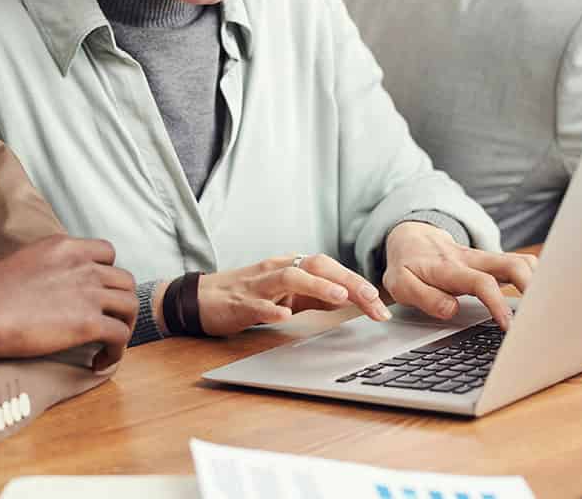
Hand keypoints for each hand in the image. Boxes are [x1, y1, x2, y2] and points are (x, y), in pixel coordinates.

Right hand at [0, 235, 136, 370]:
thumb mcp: (23, 261)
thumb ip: (45, 267)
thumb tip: (46, 288)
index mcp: (65, 246)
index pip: (107, 252)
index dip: (108, 275)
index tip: (98, 293)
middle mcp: (83, 265)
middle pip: (124, 280)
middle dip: (120, 302)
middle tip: (108, 321)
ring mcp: (88, 292)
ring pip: (129, 306)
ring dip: (124, 326)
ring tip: (108, 344)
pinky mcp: (88, 323)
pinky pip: (120, 336)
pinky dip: (117, 351)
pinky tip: (100, 362)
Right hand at [194, 253, 391, 336]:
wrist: (201, 298)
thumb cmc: (248, 295)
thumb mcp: (288, 295)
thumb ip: (317, 295)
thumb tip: (352, 299)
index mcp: (292, 267)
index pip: (331, 268)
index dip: (357, 283)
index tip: (380, 305)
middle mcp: (278, 269)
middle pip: (317, 266)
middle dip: (347, 281)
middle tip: (371, 299)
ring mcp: (258, 285)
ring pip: (290, 277)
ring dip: (317, 285)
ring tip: (339, 296)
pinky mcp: (239, 302)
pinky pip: (257, 304)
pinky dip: (272, 308)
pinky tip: (285, 316)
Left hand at [382, 223, 535, 329]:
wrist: (410, 237)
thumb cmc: (408, 265)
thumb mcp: (401, 285)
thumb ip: (425, 298)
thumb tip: (452, 310)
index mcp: (450, 268)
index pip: (481, 282)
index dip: (498, 304)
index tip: (509, 327)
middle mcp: (472, 260)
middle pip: (513, 264)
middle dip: (533, 287)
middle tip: (543, 316)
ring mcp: (485, 259)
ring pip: (521, 261)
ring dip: (540, 280)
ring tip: (549, 308)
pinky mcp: (493, 262)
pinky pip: (520, 264)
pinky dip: (537, 277)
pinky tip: (544, 296)